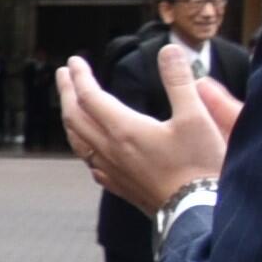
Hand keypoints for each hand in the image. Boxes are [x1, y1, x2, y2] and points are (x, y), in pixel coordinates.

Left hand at [58, 46, 233, 211]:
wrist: (196, 212)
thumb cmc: (199, 165)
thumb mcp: (196, 118)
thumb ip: (180, 82)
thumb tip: (169, 49)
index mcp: (124, 130)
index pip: (90, 96)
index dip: (80, 76)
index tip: (73, 61)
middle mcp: (110, 150)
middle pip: (75, 117)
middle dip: (67, 92)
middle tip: (63, 74)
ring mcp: (112, 170)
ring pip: (78, 141)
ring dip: (70, 118)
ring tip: (70, 106)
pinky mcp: (119, 186)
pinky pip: (90, 161)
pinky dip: (83, 144)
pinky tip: (89, 146)